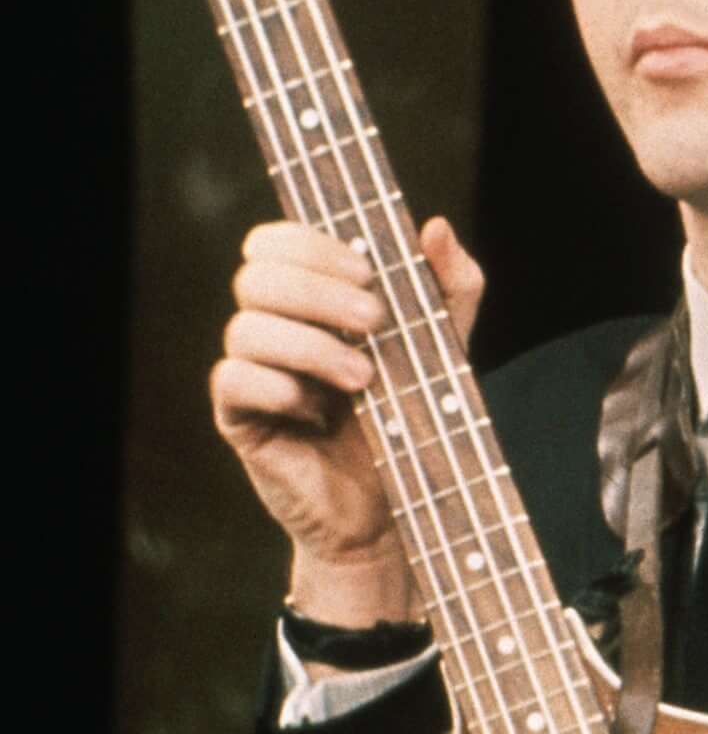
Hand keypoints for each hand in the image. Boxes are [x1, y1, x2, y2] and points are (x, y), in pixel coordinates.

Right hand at [210, 215, 483, 626]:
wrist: (404, 507)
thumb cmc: (417, 419)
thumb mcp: (446, 347)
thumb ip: (449, 289)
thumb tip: (437, 226)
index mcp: (310, 301)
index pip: (273, 242)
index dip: (310, 243)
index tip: (368, 270)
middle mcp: (272, 328)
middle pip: (255, 276)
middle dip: (318, 292)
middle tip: (376, 322)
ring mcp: (251, 372)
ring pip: (244, 328)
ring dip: (312, 347)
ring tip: (365, 381)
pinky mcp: (240, 418)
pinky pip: (232, 380)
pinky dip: (278, 387)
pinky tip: (319, 411)